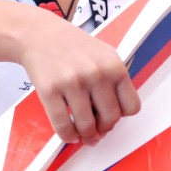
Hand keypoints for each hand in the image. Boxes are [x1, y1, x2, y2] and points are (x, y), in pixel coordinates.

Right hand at [17, 13, 139, 144]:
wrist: (39, 35)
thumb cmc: (71, 46)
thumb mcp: (104, 55)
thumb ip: (114, 82)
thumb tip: (112, 118)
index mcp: (114, 66)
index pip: (131, 107)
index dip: (121, 116)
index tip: (111, 117)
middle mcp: (96, 74)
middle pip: (111, 120)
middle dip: (103, 128)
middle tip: (96, 129)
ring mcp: (72, 83)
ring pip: (87, 126)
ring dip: (85, 135)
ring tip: (81, 132)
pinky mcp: (50, 91)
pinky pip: (63, 125)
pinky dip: (67, 135)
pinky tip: (69, 133)